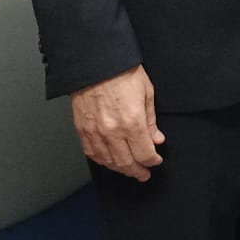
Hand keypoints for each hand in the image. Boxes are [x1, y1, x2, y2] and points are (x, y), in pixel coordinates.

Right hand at [70, 65, 163, 180]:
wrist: (96, 64)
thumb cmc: (123, 73)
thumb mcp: (147, 93)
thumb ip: (151, 121)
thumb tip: (157, 139)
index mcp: (132, 122)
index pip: (144, 153)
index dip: (152, 160)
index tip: (156, 161)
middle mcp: (112, 132)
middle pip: (126, 162)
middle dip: (138, 171)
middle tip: (144, 174)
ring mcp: (95, 133)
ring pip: (108, 162)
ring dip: (120, 169)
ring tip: (129, 171)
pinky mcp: (82, 130)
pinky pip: (92, 153)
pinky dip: (102, 161)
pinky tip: (110, 162)